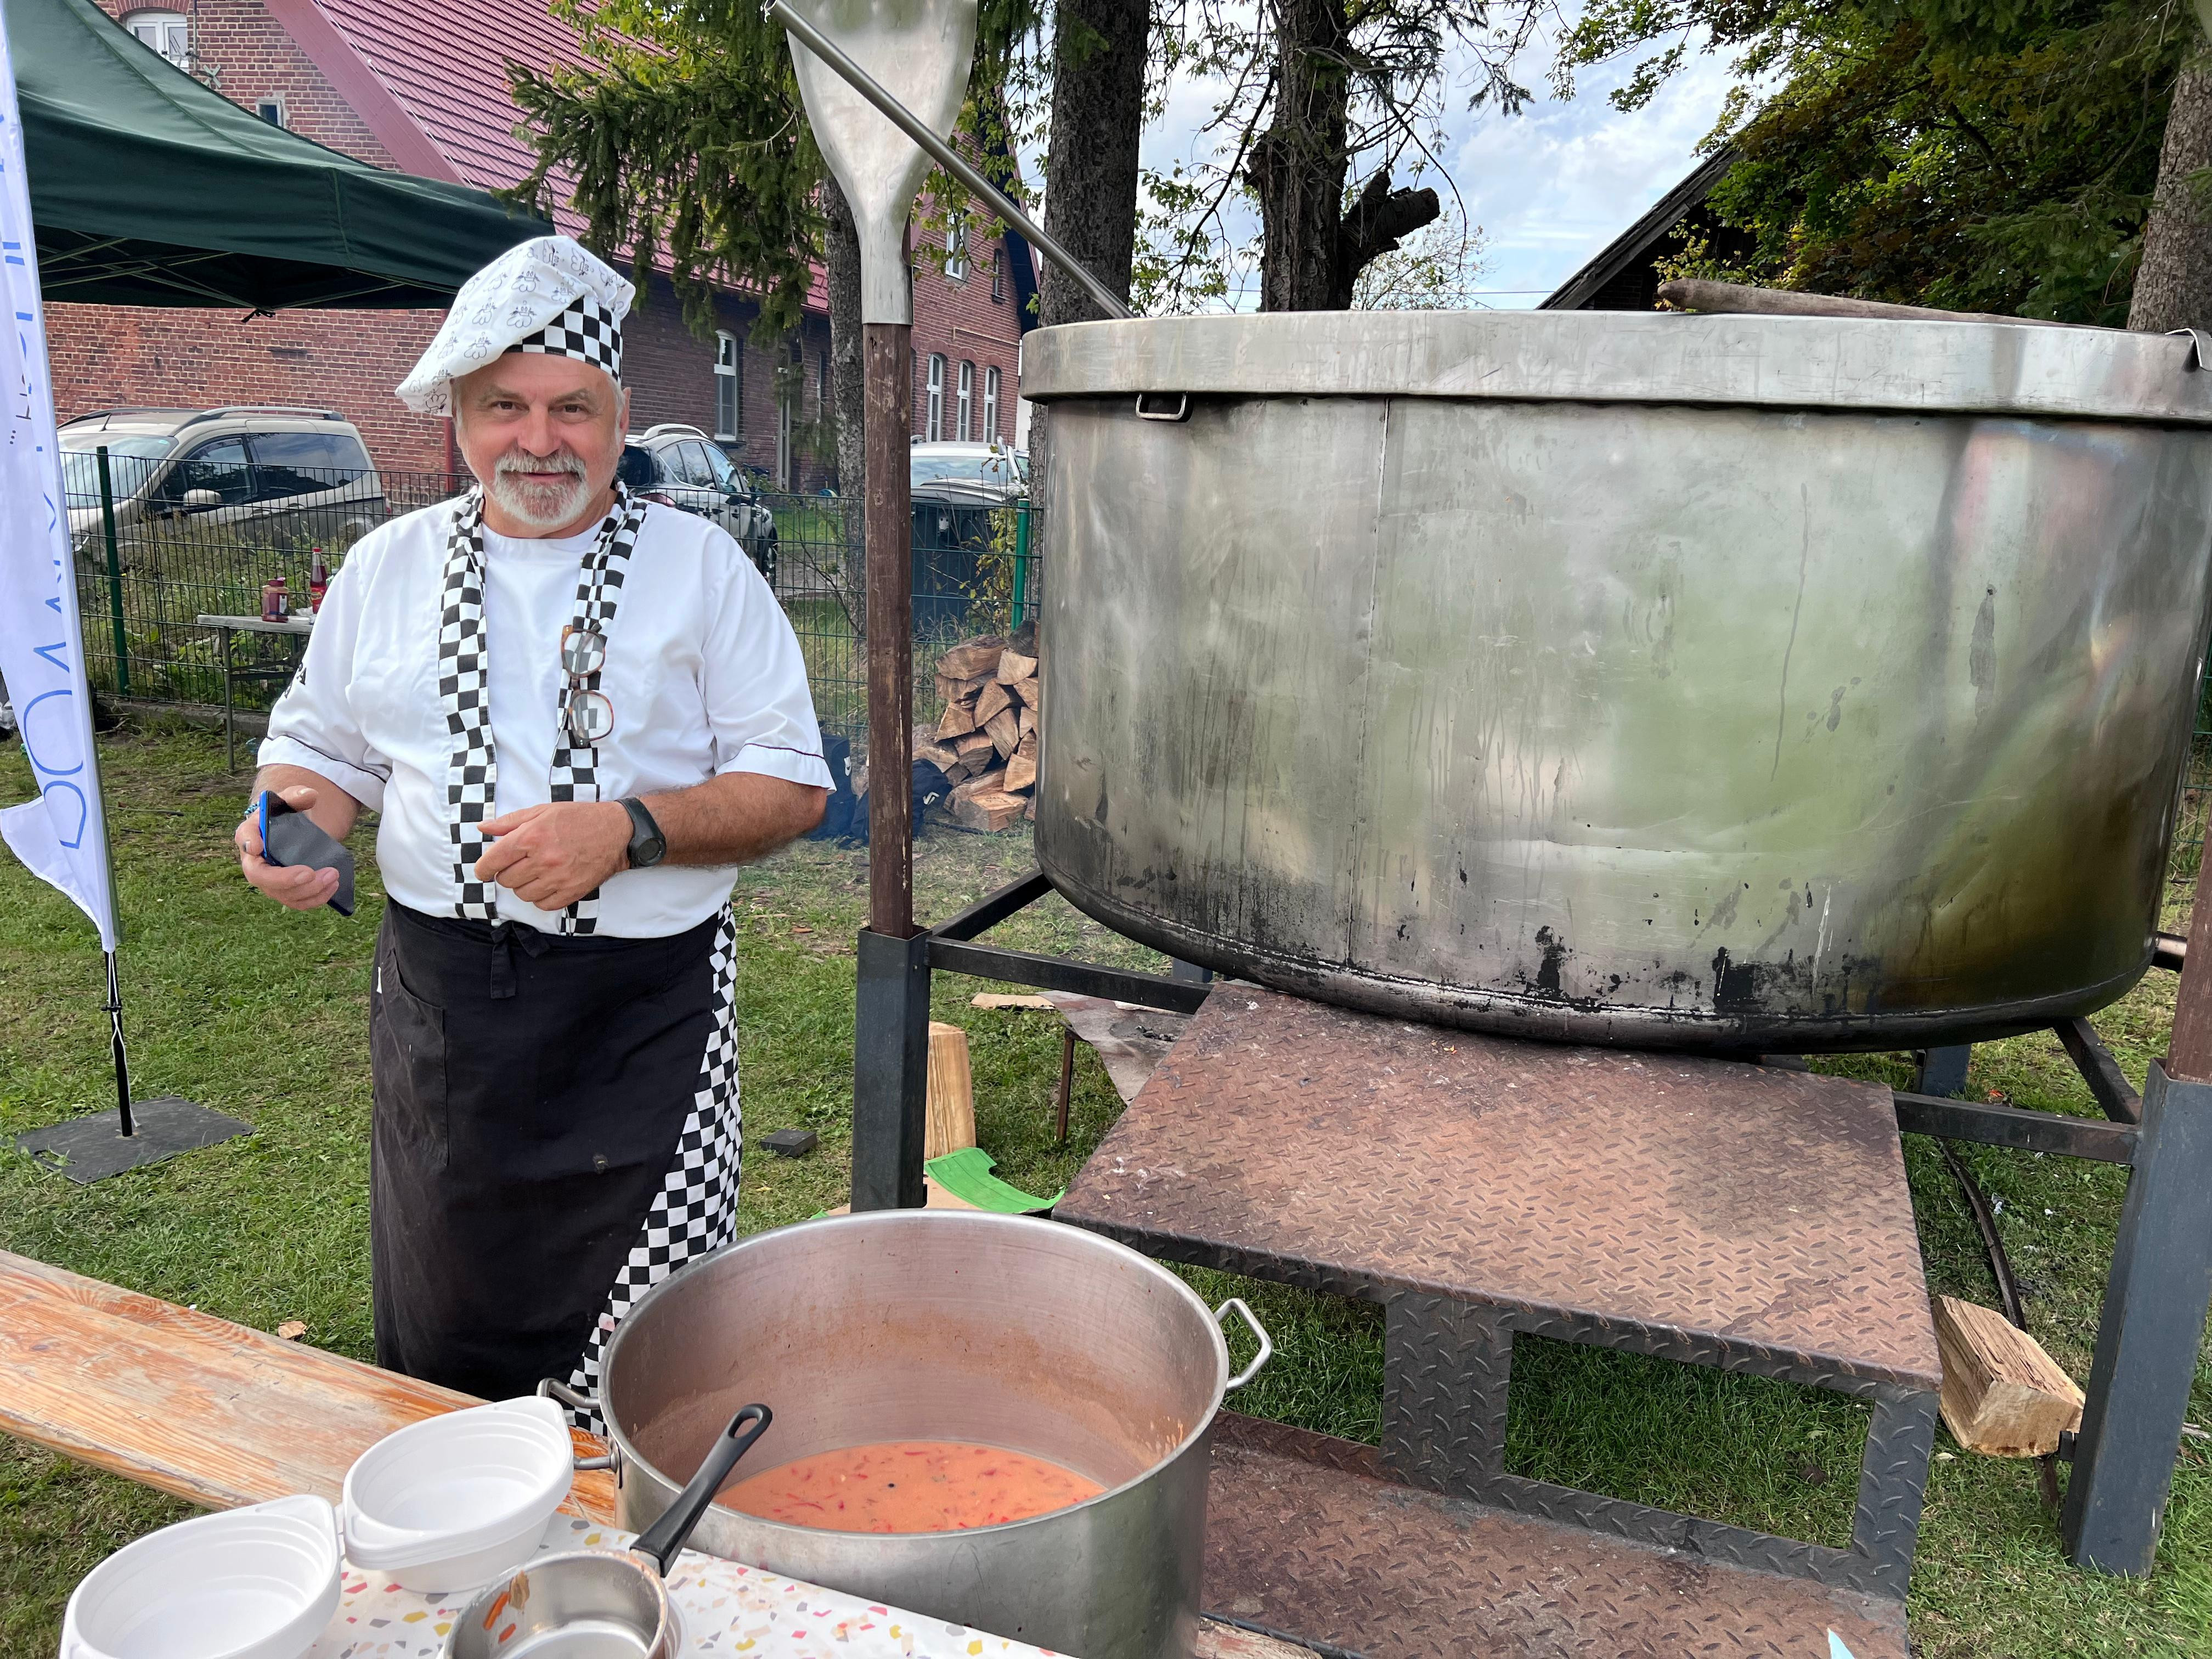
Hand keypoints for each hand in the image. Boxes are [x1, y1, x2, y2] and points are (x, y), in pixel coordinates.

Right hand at [236, 785, 340, 911]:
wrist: (291, 831)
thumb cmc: (285, 815)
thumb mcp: (290, 800)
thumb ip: (297, 795)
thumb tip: (309, 795)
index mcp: (250, 834)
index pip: (244, 837)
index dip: (249, 842)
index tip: (258, 846)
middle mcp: (254, 862)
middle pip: (262, 878)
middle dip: (287, 879)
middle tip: (313, 873)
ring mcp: (269, 881)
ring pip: (283, 895)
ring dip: (309, 890)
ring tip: (333, 876)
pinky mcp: (286, 892)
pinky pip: (297, 902)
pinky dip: (316, 898)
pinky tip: (332, 888)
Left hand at [474, 801, 631, 911]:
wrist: (617, 831)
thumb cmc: (578, 819)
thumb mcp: (542, 811)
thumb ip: (510, 821)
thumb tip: (482, 828)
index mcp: (531, 837)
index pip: (492, 861)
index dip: (482, 869)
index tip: (484, 871)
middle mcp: (542, 859)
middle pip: (506, 880)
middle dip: (506, 873)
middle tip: (519, 864)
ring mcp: (558, 878)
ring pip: (522, 894)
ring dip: (524, 886)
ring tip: (535, 873)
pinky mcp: (572, 891)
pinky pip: (543, 904)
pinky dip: (541, 897)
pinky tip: (547, 884)